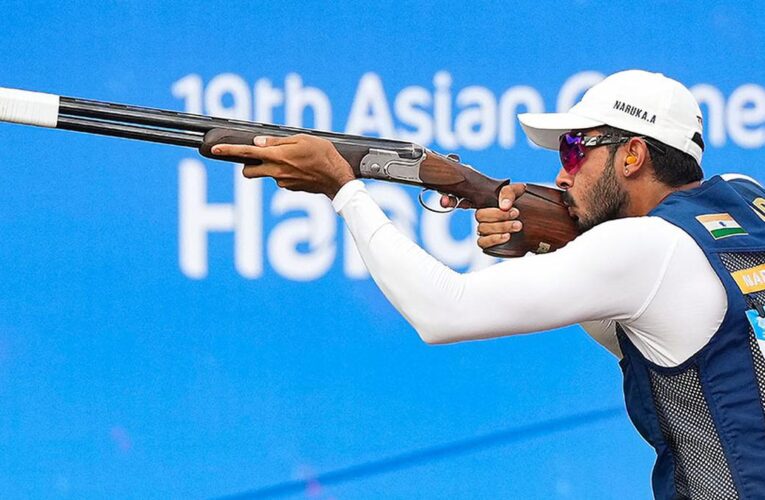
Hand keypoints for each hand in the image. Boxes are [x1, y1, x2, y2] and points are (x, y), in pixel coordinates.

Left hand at [210, 134, 355, 197]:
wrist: (338, 180)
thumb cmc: (324, 155)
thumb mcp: (302, 139)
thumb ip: (278, 141)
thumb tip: (258, 142)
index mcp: (277, 156)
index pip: (246, 153)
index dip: (228, 150)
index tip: (214, 149)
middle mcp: (276, 172)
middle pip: (248, 171)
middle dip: (248, 165)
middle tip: (260, 157)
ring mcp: (282, 183)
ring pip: (267, 174)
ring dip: (273, 166)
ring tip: (295, 159)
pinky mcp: (290, 189)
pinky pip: (281, 179)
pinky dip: (286, 173)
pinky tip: (302, 168)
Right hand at [475, 183, 525, 249]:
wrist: (532, 218)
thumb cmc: (521, 202)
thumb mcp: (517, 191)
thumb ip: (508, 193)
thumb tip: (504, 205)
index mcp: (486, 206)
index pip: (479, 208)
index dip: (495, 212)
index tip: (513, 210)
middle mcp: (483, 218)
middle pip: (480, 218)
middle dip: (500, 217)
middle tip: (517, 217)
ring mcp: (485, 231)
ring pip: (482, 230)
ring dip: (500, 228)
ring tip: (517, 226)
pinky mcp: (489, 243)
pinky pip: (482, 242)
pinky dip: (494, 239)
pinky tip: (507, 236)